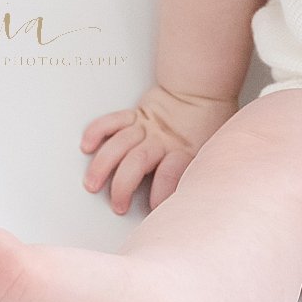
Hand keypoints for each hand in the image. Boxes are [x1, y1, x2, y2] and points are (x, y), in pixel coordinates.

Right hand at [79, 83, 238, 212]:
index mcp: (185, 151)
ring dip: (102, 166)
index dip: (161, 193)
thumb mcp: (214, 151)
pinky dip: (97, 131)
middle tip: (117, 206)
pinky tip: (87, 146)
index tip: (155, 211)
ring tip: (91, 185)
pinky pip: (113, 121)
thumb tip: (200, 202)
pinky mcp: (135, 116)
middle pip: (137, 163)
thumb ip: (202, 172)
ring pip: (119, 145)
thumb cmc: (209, 125)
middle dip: (122, 187)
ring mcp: (146, 127)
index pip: (171, 174)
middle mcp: (162, 141)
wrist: (202, 90)